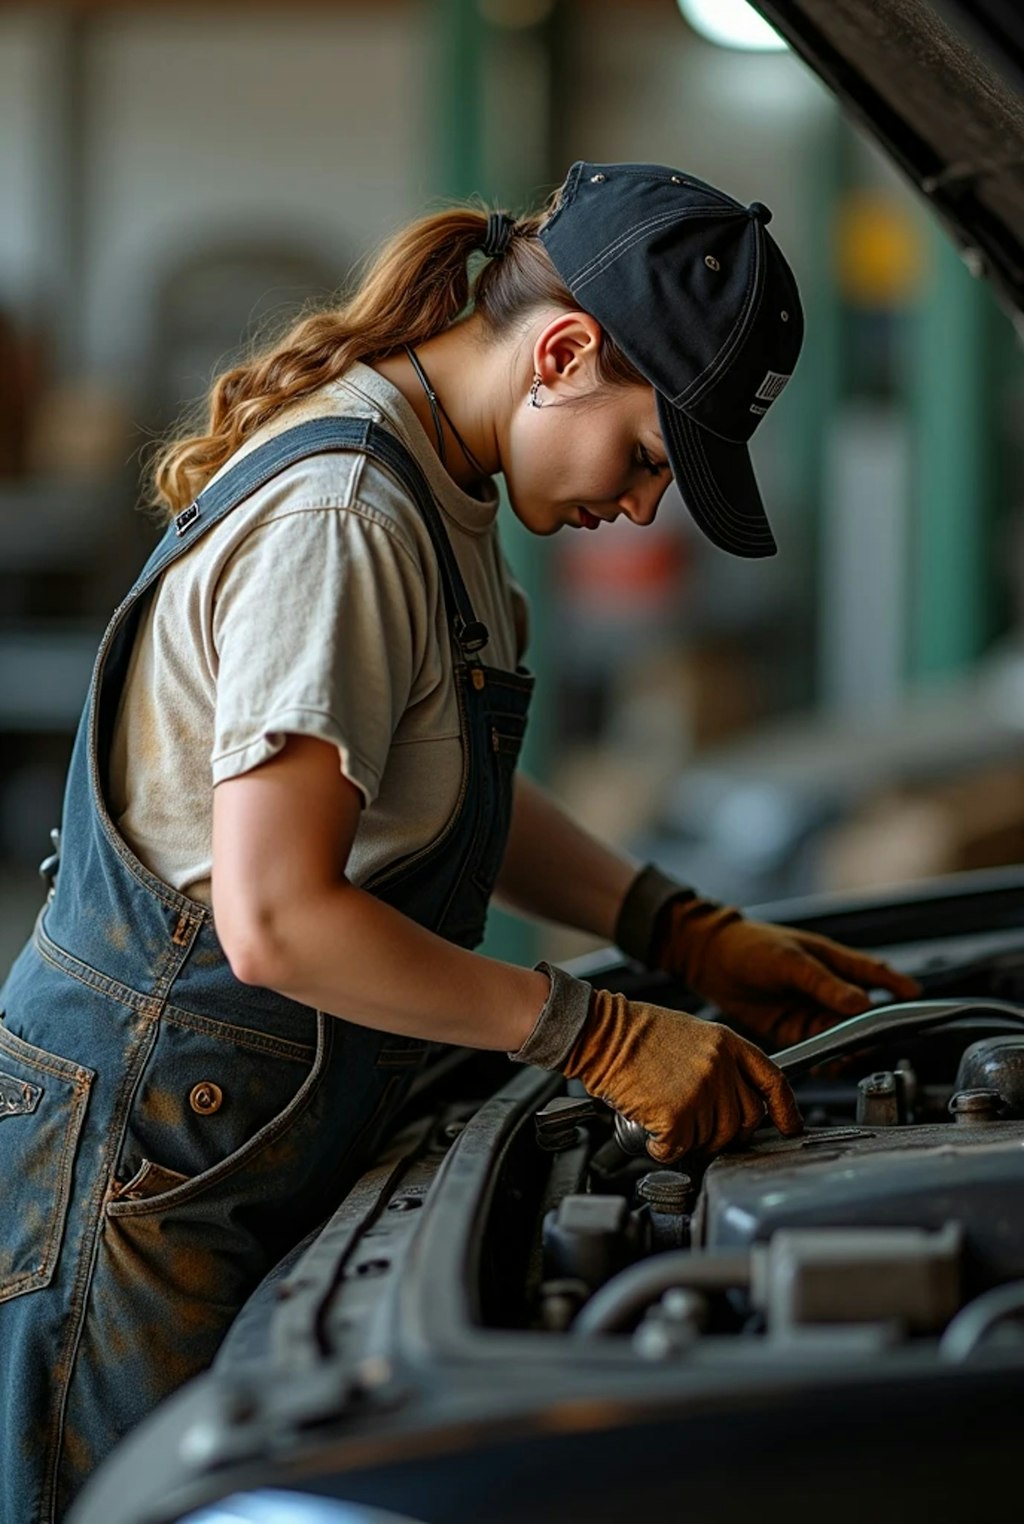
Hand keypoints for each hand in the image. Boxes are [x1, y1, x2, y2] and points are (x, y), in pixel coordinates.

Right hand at [563, 987, 801, 1162]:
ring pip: (713, 1140)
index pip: (773, 1082)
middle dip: (726, 1134)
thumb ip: (720, 1064)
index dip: (786, 1110)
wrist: (599, 1031)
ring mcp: (701, 1090)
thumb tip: (733, 1102)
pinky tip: (651, 1132)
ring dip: (691, 1141)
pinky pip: (679, 1149)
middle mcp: (720, 1066)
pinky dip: (663, 1149)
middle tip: (700, 1130)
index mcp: (727, 1044)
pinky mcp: (677, 1114)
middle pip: (746, 1121)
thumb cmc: (634, 1033)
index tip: (790, 1128)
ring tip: (667, 1122)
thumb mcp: (691, 1035)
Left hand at [656, 898, 921, 1048]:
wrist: (709, 958)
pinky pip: (820, 1047)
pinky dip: (827, 1058)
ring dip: (850, 1048)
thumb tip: (862, 1003)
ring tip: (850, 1057)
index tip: (917, 1000)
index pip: (875, 974)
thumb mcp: (791, 961)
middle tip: (874, 1044)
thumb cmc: (751, 946)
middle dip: (872, 1030)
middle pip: (864, 1013)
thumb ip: (825, 984)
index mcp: (833, 961)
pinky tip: (828, 1065)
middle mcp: (828, 988)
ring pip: (844, 1034)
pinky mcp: (795, 1028)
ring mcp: (812, 1009)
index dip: (898, 987)